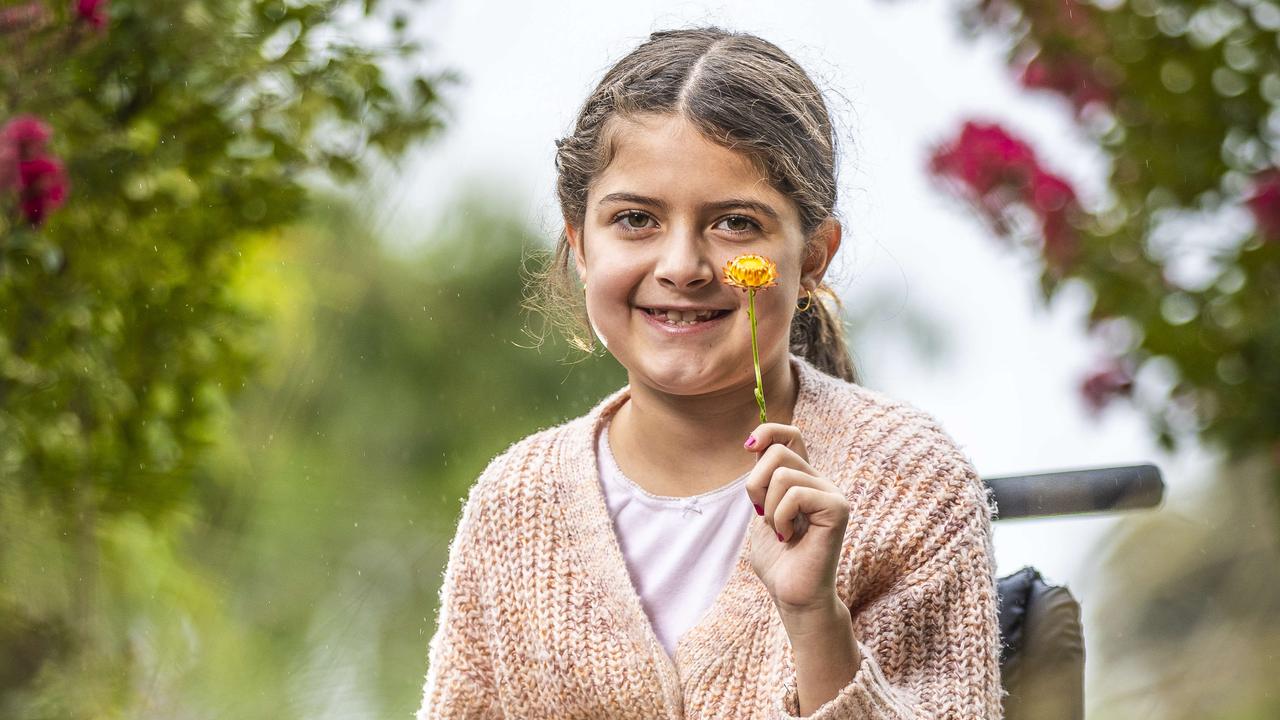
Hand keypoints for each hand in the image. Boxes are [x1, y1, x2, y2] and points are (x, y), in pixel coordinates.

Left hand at [743, 423, 850, 615]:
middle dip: (756, 484)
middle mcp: (820, 482)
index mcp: (803, 480)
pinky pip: (795, 494)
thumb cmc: (778, 561)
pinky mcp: (837, 509)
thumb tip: (756, 442)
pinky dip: (780, 518)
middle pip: (777, 452)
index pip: (790, 435)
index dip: (768, 431)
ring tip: (780, 531)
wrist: (793, 596)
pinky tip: (789, 537)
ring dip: (768, 507)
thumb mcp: (762, 511)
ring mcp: (831, 494)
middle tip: (763, 515)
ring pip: (783, 473)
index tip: (748, 447)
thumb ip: (763, 479)